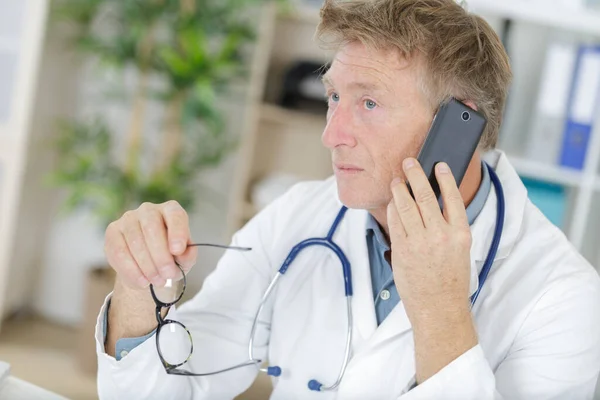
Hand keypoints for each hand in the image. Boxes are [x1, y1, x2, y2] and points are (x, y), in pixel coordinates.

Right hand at [104, 200, 197, 288]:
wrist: (147, 268)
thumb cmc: (170, 258)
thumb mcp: (184, 259)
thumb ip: (188, 255)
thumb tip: (184, 253)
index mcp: (170, 210)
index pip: (175, 215)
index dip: (177, 232)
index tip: (178, 250)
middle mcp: (149, 210)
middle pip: (152, 228)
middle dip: (161, 256)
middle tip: (167, 274)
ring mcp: (128, 219)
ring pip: (135, 242)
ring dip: (147, 266)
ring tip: (157, 281)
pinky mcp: (112, 232)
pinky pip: (119, 252)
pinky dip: (132, 270)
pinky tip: (142, 281)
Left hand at [387, 158, 471, 324]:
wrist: (438, 307)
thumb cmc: (451, 280)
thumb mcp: (461, 250)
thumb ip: (449, 226)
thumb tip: (436, 201)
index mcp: (460, 234)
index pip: (453, 197)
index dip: (445, 178)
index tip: (439, 165)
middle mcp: (440, 235)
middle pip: (425, 196)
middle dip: (415, 175)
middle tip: (409, 162)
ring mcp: (419, 242)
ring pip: (406, 206)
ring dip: (399, 189)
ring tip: (396, 180)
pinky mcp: (401, 249)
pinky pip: (395, 222)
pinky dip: (393, 209)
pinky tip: (393, 202)